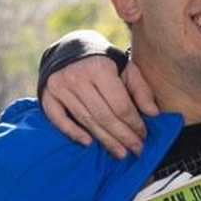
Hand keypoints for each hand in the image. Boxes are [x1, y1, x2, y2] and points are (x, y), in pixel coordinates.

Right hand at [40, 55, 158, 158]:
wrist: (71, 47)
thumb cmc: (104, 61)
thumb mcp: (126, 67)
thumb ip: (141, 89)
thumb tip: (153, 113)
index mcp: (99, 69)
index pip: (120, 105)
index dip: (134, 124)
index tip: (144, 135)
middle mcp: (77, 78)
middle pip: (104, 117)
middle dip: (123, 136)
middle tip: (136, 150)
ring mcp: (60, 87)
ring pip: (86, 121)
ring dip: (105, 140)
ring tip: (120, 152)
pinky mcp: (47, 94)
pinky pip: (58, 119)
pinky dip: (72, 132)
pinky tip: (88, 142)